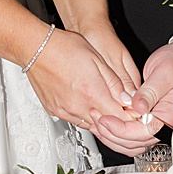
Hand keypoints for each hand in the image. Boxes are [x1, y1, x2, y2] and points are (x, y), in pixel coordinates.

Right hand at [24, 29, 144, 135]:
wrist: (36, 48)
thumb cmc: (65, 48)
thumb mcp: (99, 60)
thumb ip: (115, 83)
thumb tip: (128, 99)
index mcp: (92, 93)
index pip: (120, 118)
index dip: (131, 118)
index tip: (136, 114)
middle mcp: (77, 106)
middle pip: (106, 125)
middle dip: (119, 122)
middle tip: (125, 115)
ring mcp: (64, 110)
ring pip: (91, 125)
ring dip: (102, 121)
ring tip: (108, 109)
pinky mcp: (55, 110)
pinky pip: (76, 120)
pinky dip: (86, 117)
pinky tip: (90, 107)